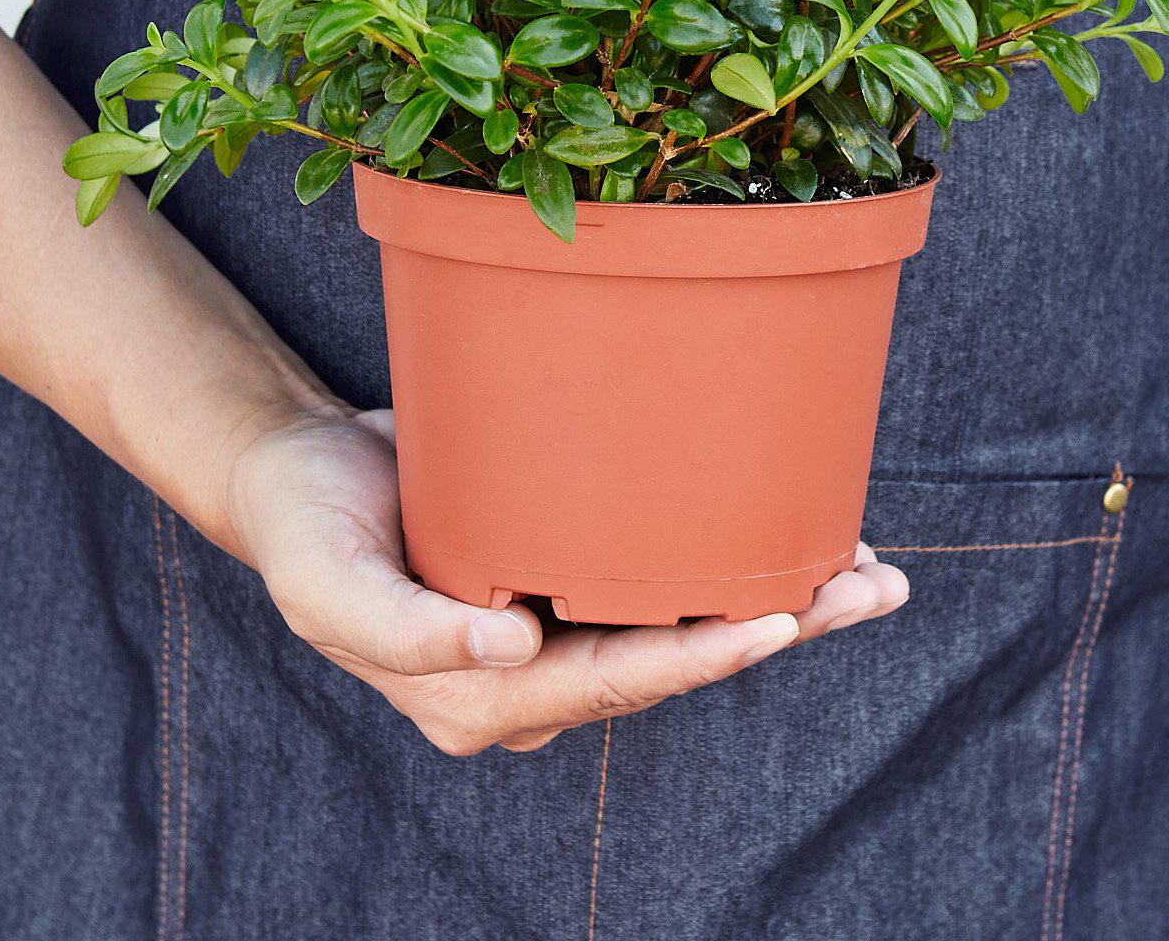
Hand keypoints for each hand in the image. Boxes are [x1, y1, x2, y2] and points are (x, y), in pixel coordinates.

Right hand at [222, 404, 909, 755]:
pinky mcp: (569, 565)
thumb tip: (514, 649)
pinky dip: (732, 553)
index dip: (698, 658)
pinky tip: (795, 528)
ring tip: (869, 567)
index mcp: (480, 695)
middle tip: (869, 589)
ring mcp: (559, 622)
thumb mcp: (327, 581)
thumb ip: (407, 628)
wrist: (299, 473)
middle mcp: (535, 673)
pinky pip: (663, 574)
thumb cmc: (306, 528)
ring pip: (685, 620)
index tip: (776, 623)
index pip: (611, 682)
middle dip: (777, 627)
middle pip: (674, 658)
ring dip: (781, 597)